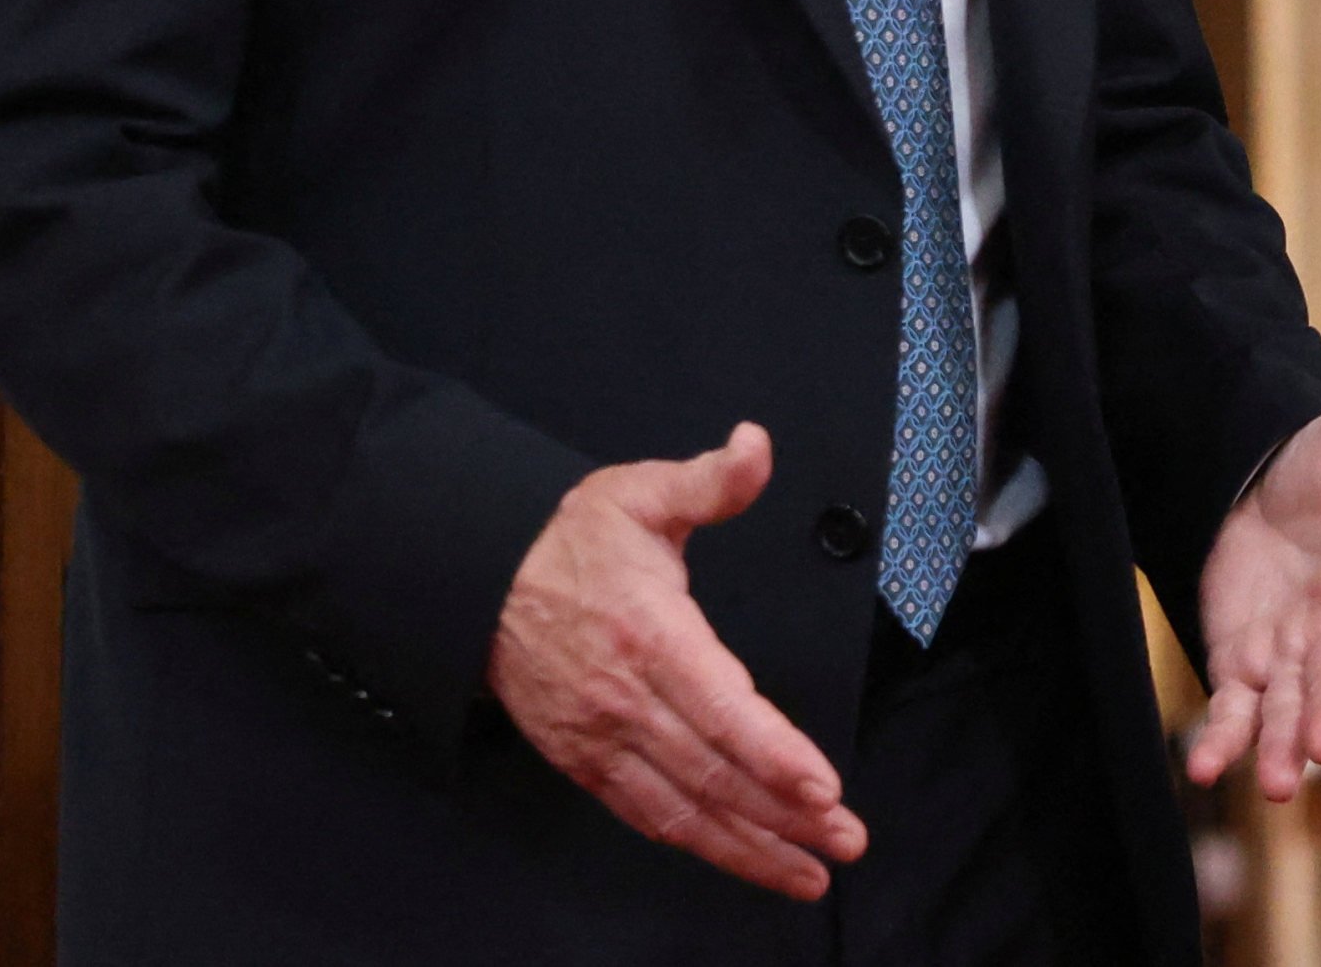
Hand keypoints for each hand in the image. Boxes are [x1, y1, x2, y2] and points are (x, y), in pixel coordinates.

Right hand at [488, 425, 867, 897]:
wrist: (474, 580)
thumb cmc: (566, 540)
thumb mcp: (638, 493)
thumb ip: (708, 480)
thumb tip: (756, 446)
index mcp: (649, 634)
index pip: (720, 709)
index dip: (773, 753)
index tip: (823, 787)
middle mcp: (625, 700)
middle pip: (712, 774)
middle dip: (784, 817)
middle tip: (846, 841)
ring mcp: (601, 741)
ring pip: (683, 810)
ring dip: (751, 848)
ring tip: (812, 874)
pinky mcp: (584, 763)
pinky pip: (648, 816)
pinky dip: (701, 844)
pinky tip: (747, 858)